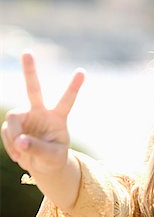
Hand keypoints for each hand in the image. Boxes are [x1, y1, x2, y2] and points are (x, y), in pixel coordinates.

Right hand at [1, 53, 84, 175]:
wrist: (43, 164)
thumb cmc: (53, 158)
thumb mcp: (52, 157)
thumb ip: (38, 149)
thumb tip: (20, 142)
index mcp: (58, 118)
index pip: (67, 100)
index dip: (74, 87)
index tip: (82, 71)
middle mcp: (41, 112)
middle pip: (34, 89)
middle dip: (29, 71)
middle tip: (27, 52)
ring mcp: (26, 117)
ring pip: (12, 119)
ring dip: (14, 137)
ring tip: (21, 155)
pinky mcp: (14, 125)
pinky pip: (7, 132)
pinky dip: (10, 145)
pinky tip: (18, 156)